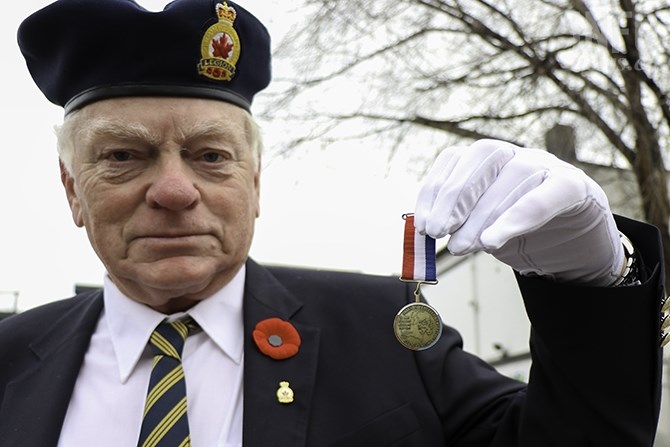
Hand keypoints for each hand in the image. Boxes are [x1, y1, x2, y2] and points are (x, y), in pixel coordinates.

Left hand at [414, 139, 624, 285]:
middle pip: (484, 157)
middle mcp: (517, 154)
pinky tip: (493, 240)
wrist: (577, 247)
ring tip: (462, 247)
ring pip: (514, 176)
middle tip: (439, 234)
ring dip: (482, 215)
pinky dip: (516, 217)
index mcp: (490, 160)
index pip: (456, 158)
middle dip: (455, 197)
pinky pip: (545, 195)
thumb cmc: (521, 233)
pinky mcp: (574, 187)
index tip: (422, 225)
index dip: (434, 190)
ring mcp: (547, 166)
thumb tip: (423, 232)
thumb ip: (457, 224)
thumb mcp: (483, 227)